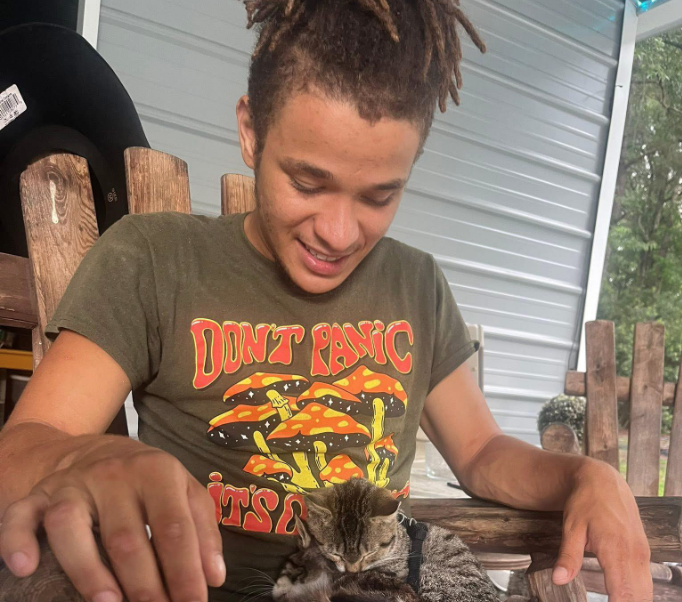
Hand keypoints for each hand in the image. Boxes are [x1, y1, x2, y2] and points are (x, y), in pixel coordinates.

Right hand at [0, 437, 224, 601]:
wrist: (98, 449)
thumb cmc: (149, 480)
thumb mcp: (184, 491)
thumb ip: (203, 530)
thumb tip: (213, 577)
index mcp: (157, 471)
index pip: (173, 526)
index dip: (185, 570)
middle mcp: (113, 474)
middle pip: (126, 535)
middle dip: (143, 583)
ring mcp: (72, 484)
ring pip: (71, 525)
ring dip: (88, 570)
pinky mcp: (38, 495)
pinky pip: (20, 515)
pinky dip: (17, 540)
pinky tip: (25, 567)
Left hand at [553, 459, 652, 601]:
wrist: (602, 480)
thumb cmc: (584, 502)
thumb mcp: (571, 527)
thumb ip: (568, 556)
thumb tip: (558, 580)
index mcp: (615, 549)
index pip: (623, 593)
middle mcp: (634, 554)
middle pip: (639, 597)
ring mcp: (642, 553)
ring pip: (646, 591)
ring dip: (633, 600)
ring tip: (612, 600)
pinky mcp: (643, 551)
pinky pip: (646, 581)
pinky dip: (637, 593)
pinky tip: (623, 598)